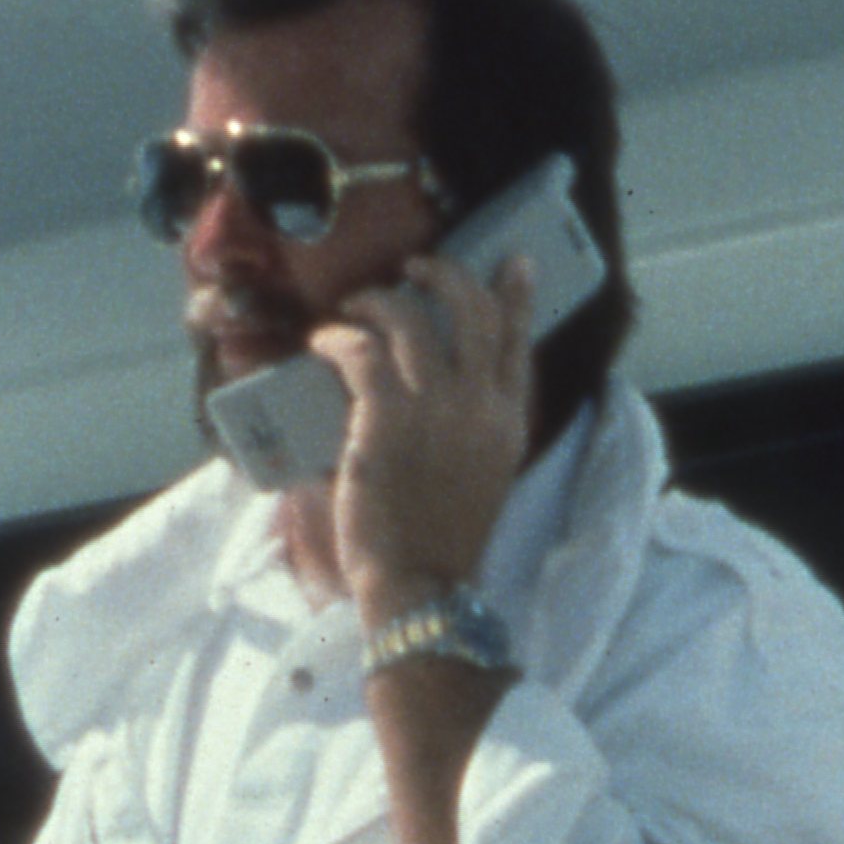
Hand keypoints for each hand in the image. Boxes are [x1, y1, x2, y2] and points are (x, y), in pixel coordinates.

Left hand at [316, 252, 534, 619]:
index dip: (517, 295)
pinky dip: (338, 336)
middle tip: (413, 268)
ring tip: (356, 307)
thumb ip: (476, 426)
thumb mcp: (482, 472)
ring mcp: (435, 410)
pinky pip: (361, 350)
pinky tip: (323, 341)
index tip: (515, 261)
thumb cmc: (441, 533)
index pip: (520, 341)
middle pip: (472, 311)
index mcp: (509, 421)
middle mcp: (480, 406)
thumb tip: (447, 386)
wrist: (421, 582)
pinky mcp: (385, 419)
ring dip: (378, 300)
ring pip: (411, 318)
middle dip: (444, 275)